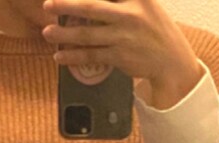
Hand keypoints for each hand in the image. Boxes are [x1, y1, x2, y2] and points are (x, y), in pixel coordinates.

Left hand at [41, 0, 202, 99]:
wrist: (171, 61)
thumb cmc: (154, 28)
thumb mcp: (145, 4)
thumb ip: (122, 0)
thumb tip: (92, 6)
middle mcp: (129, 14)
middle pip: (91, 8)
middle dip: (67, 5)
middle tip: (47, 5)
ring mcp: (123, 37)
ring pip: (87, 35)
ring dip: (64, 35)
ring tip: (47, 32)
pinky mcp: (119, 57)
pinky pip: (91, 56)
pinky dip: (74, 57)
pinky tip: (59, 56)